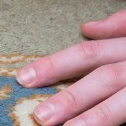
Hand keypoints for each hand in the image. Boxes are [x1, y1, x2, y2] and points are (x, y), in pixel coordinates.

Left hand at [17, 10, 125, 125]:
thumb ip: (121, 25)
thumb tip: (87, 27)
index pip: (87, 53)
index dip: (55, 65)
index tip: (24, 78)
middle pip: (103, 79)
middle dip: (71, 98)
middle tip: (40, 116)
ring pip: (122, 102)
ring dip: (95, 117)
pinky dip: (113, 122)